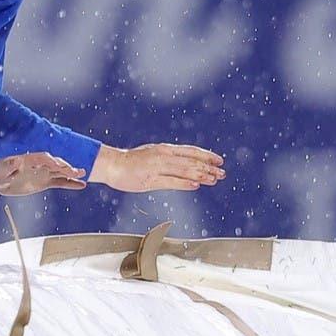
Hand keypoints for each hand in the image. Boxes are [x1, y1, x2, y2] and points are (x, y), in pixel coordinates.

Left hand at [0, 151, 87, 196]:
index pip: (42, 158)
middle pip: (54, 163)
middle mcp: (38, 165)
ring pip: (60, 172)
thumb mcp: (0, 170)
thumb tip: (15, 160)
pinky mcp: (45, 181)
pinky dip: (70, 183)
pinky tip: (82, 184)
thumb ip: (8, 165)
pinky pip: (60, 182)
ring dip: (71, 172)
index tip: (57, 164)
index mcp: (29, 160)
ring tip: (82, 173)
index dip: (50, 160)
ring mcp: (43, 173)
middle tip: (74, 170)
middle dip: (64, 166)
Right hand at [88, 143, 227, 192]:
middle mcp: (163, 156)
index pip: (190, 151)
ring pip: (184, 170)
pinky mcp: (150, 179)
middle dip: (208, 167)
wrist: (112, 164)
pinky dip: (184, 183)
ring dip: (201, 174)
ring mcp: (157, 167)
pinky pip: (170, 181)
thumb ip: (168, 159)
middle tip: (223, 173)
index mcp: (165, 149)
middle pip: (191, 161)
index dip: (206, 155)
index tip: (219, 160)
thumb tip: (183, 164)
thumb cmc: (131, 161)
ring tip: (214, 179)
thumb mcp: (153, 154)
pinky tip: (195, 186)